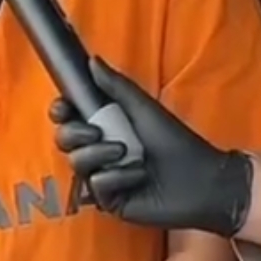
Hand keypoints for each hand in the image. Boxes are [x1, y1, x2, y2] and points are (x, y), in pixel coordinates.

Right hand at [50, 58, 253, 236]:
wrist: (199, 179)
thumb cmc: (176, 141)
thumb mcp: (144, 109)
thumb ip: (116, 86)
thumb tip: (92, 60)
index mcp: (106, 125)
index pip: (70, 117)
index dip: (61, 111)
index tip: (64, 108)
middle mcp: (100, 150)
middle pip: (65, 139)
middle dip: (75, 134)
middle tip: (97, 133)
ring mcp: (104, 176)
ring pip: (77, 163)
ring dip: (100, 155)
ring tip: (128, 154)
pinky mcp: (110, 200)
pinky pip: (96, 186)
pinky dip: (116, 178)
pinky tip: (138, 176)